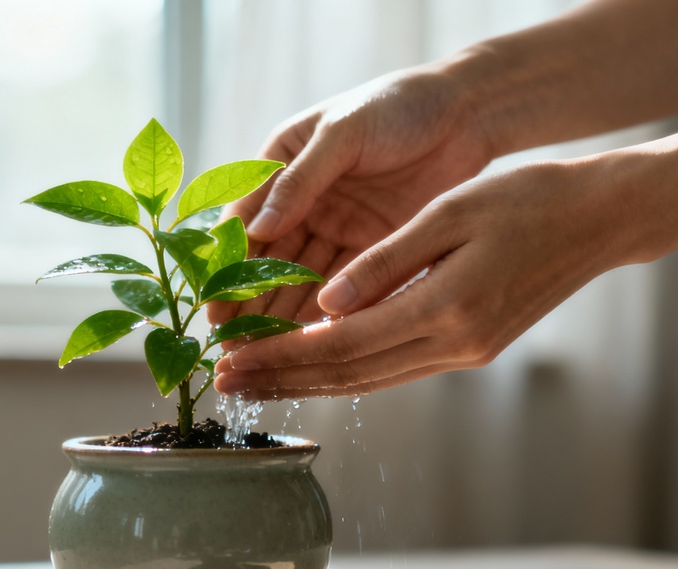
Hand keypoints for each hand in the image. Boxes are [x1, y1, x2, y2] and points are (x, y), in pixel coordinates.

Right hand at [208, 66, 493, 325]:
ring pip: (299, 279)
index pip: (244, 220)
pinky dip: (323, 312)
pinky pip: (340, 285)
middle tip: (232, 346)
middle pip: (267, 259)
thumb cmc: (396, 105)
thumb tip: (254, 229)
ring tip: (263, 354)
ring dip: (280, 316)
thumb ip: (300, 181)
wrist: (464, 112)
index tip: (214, 305)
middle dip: (248, 303)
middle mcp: (302, 200)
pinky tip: (307, 342)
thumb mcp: (342, 133)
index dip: (227, 264)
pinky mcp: (370, 246)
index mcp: (281, 163)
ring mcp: (335, 226)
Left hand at [213, 158, 634, 398]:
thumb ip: (387, 261)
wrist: (602, 220)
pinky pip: (395, 368)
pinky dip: (349, 371)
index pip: (341, 345)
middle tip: (225, 385)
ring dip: (310, 383)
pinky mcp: (470, 349)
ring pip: (370, 379)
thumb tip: (325, 303)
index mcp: (445, 309)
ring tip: (257, 382)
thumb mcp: (452, 214)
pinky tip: (316, 366)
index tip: (231, 363)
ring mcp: (465, 354)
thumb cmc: (529, 201)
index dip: (281, 358)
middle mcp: (454, 345)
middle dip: (282, 381)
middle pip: (349, 375)